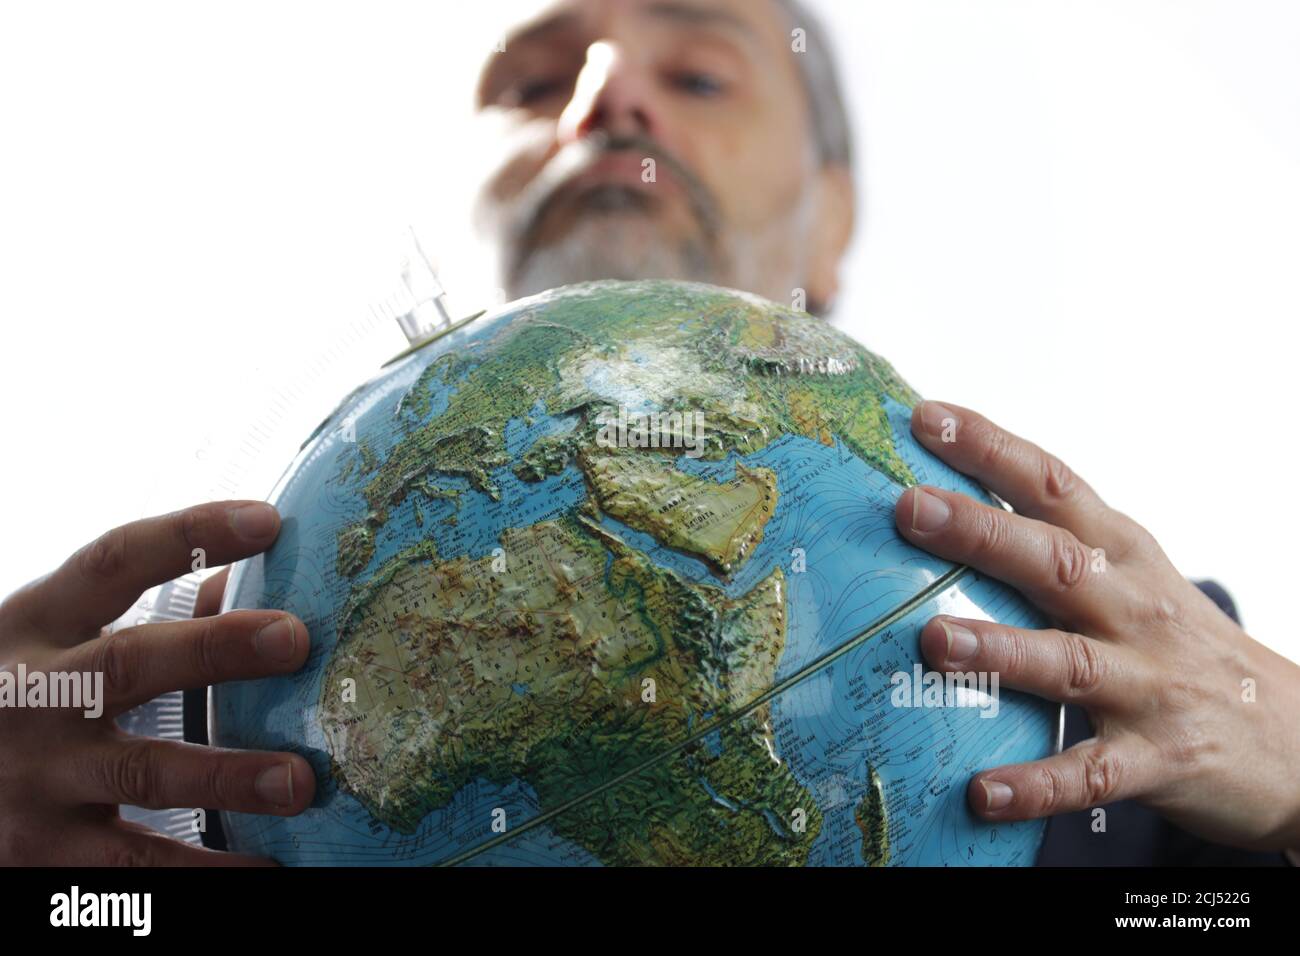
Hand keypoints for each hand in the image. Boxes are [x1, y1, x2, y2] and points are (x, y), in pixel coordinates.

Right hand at [0, 501, 315, 864]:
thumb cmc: (24, 694)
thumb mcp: (58, 641)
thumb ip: (154, 614)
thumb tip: (259, 587)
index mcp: (37, 624)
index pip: (114, 561)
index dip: (188, 534)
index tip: (266, 521)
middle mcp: (32, 696)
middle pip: (128, 663)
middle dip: (214, 649)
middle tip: (295, 638)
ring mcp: (35, 778)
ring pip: (139, 775)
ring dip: (225, 778)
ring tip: (299, 782)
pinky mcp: (42, 854)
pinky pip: (132, 870)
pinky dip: (202, 875)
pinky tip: (268, 870)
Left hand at [895, 401, 1299, 851]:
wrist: (1295, 736)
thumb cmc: (1178, 644)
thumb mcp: (1131, 578)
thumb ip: (1053, 542)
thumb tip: (941, 504)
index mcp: (1124, 555)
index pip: (1054, 485)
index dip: (991, 449)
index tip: (926, 417)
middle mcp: (1134, 609)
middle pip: (1054, 561)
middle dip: (981, 532)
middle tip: (909, 508)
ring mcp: (1148, 685)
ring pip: (1067, 663)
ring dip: (1001, 650)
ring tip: (933, 641)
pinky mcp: (1157, 759)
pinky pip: (1088, 773)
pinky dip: (1036, 784)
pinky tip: (980, 792)